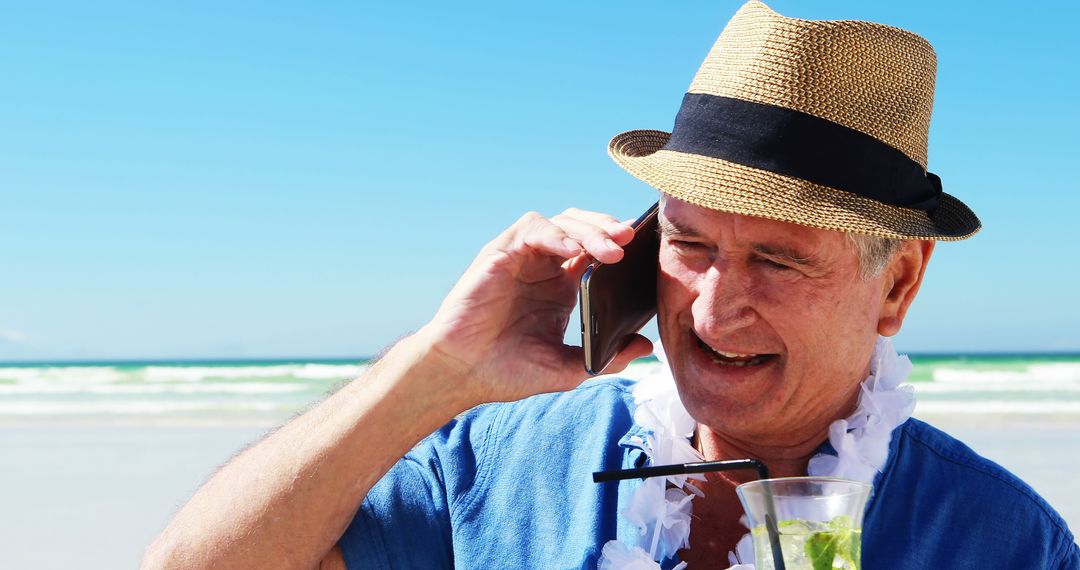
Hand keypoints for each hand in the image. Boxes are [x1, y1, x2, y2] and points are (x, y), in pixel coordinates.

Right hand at [417, 208, 654, 405]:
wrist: (461, 375)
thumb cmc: (507, 371)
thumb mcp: (566, 368)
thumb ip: (605, 358)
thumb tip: (646, 346)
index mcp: (560, 286)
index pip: (596, 250)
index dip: (618, 245)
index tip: (645, 252)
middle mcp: (543, 266)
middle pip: (582, 227)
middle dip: (608, 228)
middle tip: (631, 239)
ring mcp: (521, 257)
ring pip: (561, 222)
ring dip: (588, 230)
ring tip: (612, 248)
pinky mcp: (499, 253)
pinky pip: (532, 230)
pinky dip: (556, 235)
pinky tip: (573, 251)